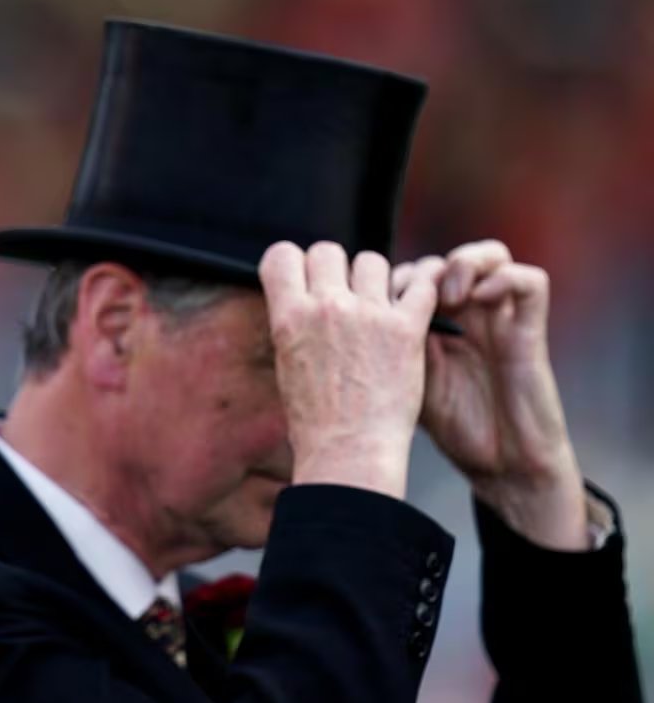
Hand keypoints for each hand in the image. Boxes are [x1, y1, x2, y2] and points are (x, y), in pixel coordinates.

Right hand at [261, 241, 438, 498]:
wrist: (349, 452)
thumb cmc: (315, 422)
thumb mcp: (287, 365)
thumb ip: (294, 324)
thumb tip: (302, 300)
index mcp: (289, 318)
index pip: (282, 255)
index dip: (293, 263)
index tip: (302, 278)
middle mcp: (327, 308)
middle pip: (329, 251)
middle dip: (335, 269)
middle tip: (344, 296)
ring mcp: (369, 315)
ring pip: (374, 261)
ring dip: (375, 280)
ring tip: (378, 308)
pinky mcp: (407, 328)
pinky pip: (420, 284)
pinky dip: (420, 289)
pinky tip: (415, 305)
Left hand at [403, 240, 588, 548]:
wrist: (499, 463)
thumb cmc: (450, 428)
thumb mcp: (403, 382)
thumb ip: (379, 348)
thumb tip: (329, 327)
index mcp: (434, 326)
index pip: (411, 275)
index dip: (391, 278)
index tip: (373, 302)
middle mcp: (468, 316)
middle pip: (445, 259)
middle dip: (421, 269)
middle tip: (404, 299)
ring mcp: (500, 319)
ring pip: (491, 255)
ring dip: (464, 264)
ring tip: (447, 295)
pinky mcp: (531, 331)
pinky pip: (529, 281)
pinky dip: (504, 279)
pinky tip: (479, 300)